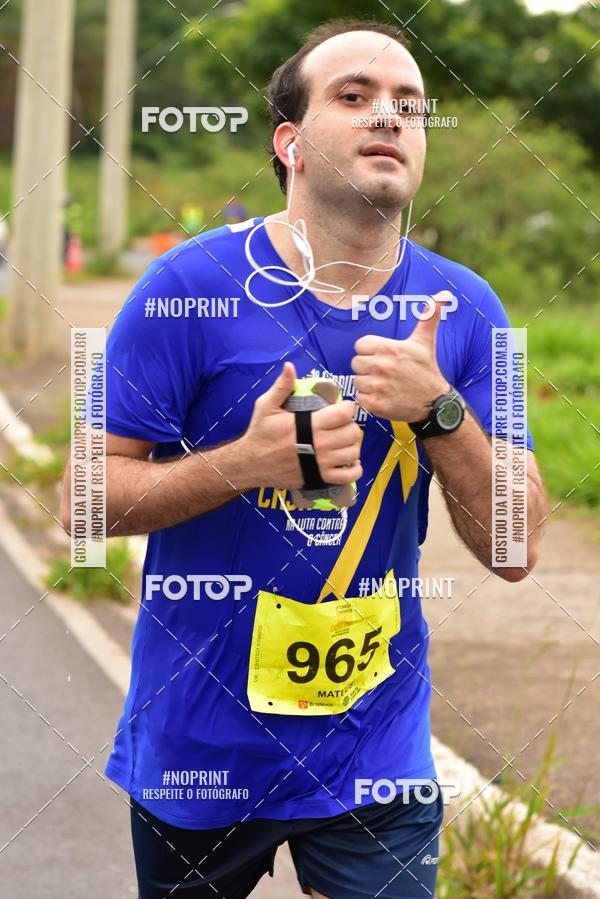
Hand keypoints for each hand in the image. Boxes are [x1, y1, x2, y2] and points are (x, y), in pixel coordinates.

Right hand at [243, 362, 362, 488]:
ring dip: (352, 445)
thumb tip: (289, 366)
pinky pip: (348, 476)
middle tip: (342, 424)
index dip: (348, 407)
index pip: (344, 414)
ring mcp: (321, 463)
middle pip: (352, 432)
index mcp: (309, 425)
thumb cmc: (259, 434)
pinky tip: (348, 460)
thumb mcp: (266, 406)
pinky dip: (354, 468)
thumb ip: (281, 386)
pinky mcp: (320, 478)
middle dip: (350, 425)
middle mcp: (319, 445)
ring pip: (352, 452)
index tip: (343, 407)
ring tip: (343, 440)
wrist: (251, 464)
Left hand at [351, 291, 453, 421]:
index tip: (382, 357)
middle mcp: (382, 366)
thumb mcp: (426, 341)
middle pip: (356, 364)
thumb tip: (444, 294)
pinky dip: (369, 399)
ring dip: (368, 384)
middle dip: (367, 368)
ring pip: (357, 381)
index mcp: (389, 348)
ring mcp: (378, 386)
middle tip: (384, 372)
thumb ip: (429, 316)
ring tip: (385, 384)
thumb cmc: (427, 369)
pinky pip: (360, 398)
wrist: (434, 401)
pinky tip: (383, 396)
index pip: (360, 346)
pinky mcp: (376, 405)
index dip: (369, 351)